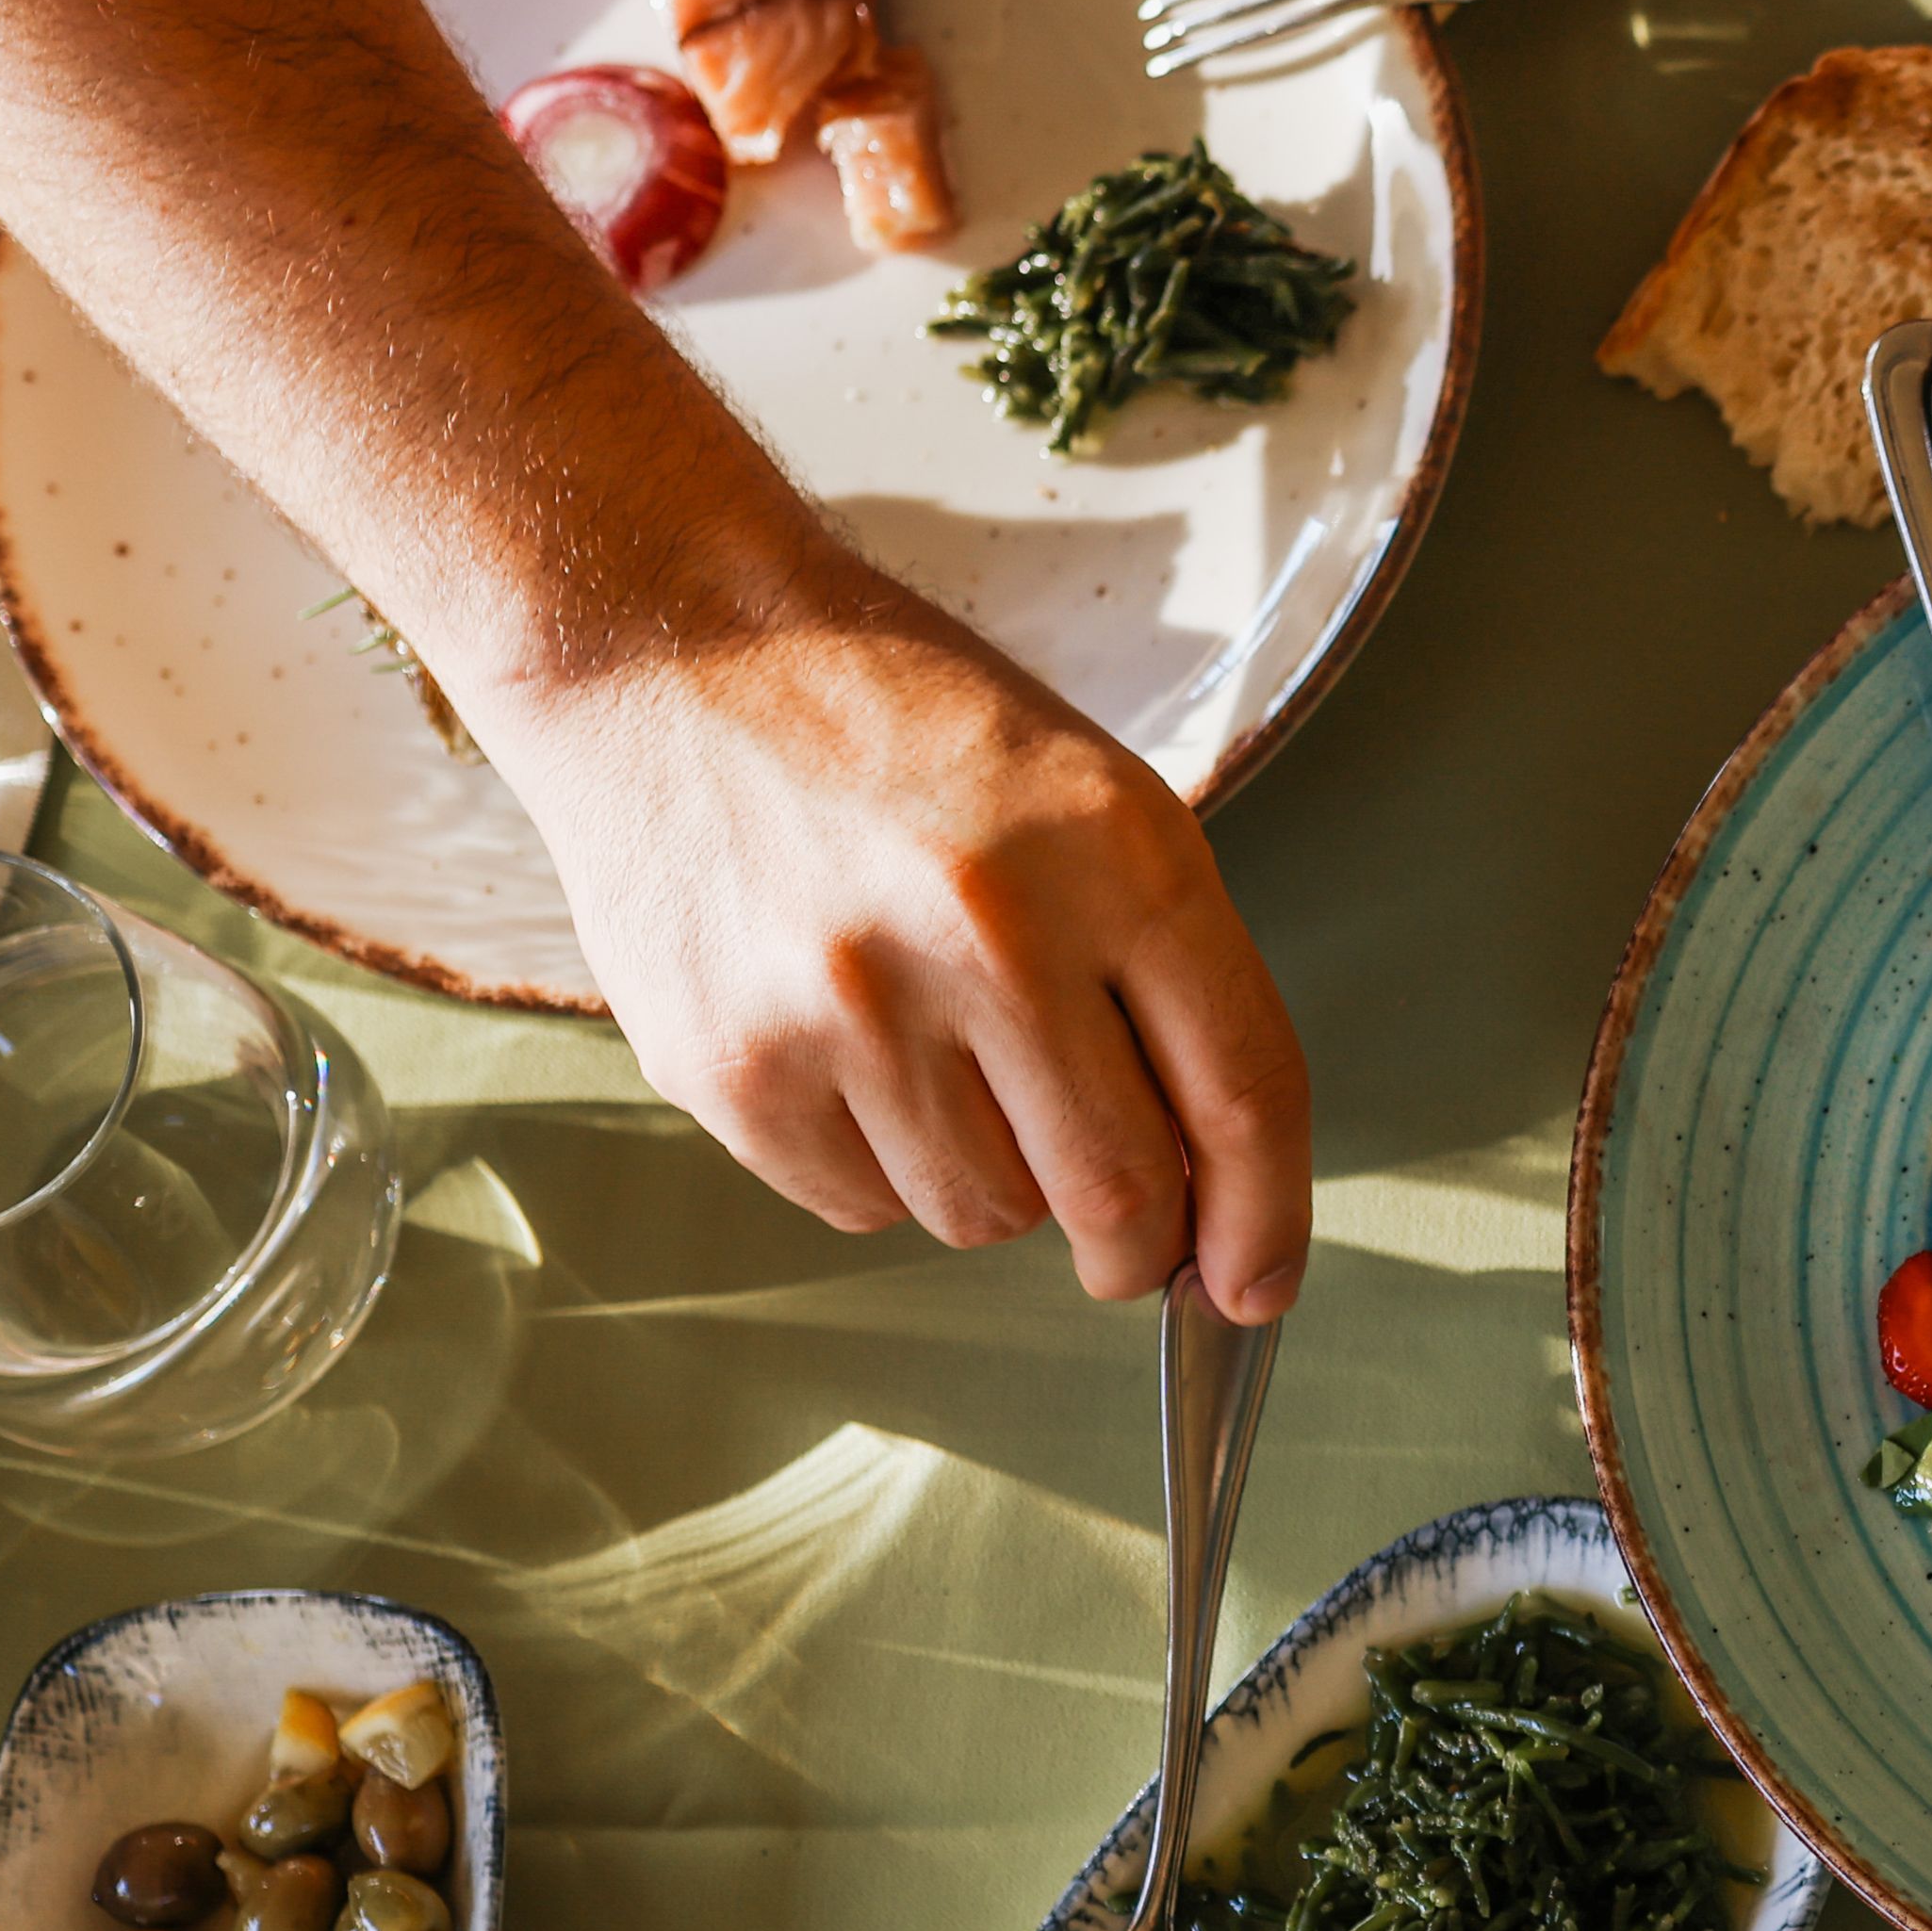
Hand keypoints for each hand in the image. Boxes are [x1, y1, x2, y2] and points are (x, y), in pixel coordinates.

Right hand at [468, 544, 1312, 1322]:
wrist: (666, 649)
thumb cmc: (892, 723)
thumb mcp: (1086, 799)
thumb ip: (1164, 975)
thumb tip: (1215, 1183)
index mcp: (1112, 854)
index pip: (1243, 1091)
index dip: (1266, 1219)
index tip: (1258, 1281)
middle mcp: (989, 933)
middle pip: (1119, 1189)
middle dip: (1142, 1249)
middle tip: (1127, 1245)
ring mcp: (851, 1006)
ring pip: (987, 1215)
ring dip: (1000, 1189)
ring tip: (951, 1070)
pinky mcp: (736, 1065)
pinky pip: (861, 1206)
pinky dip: (883, 1172)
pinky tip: (856, 1060)